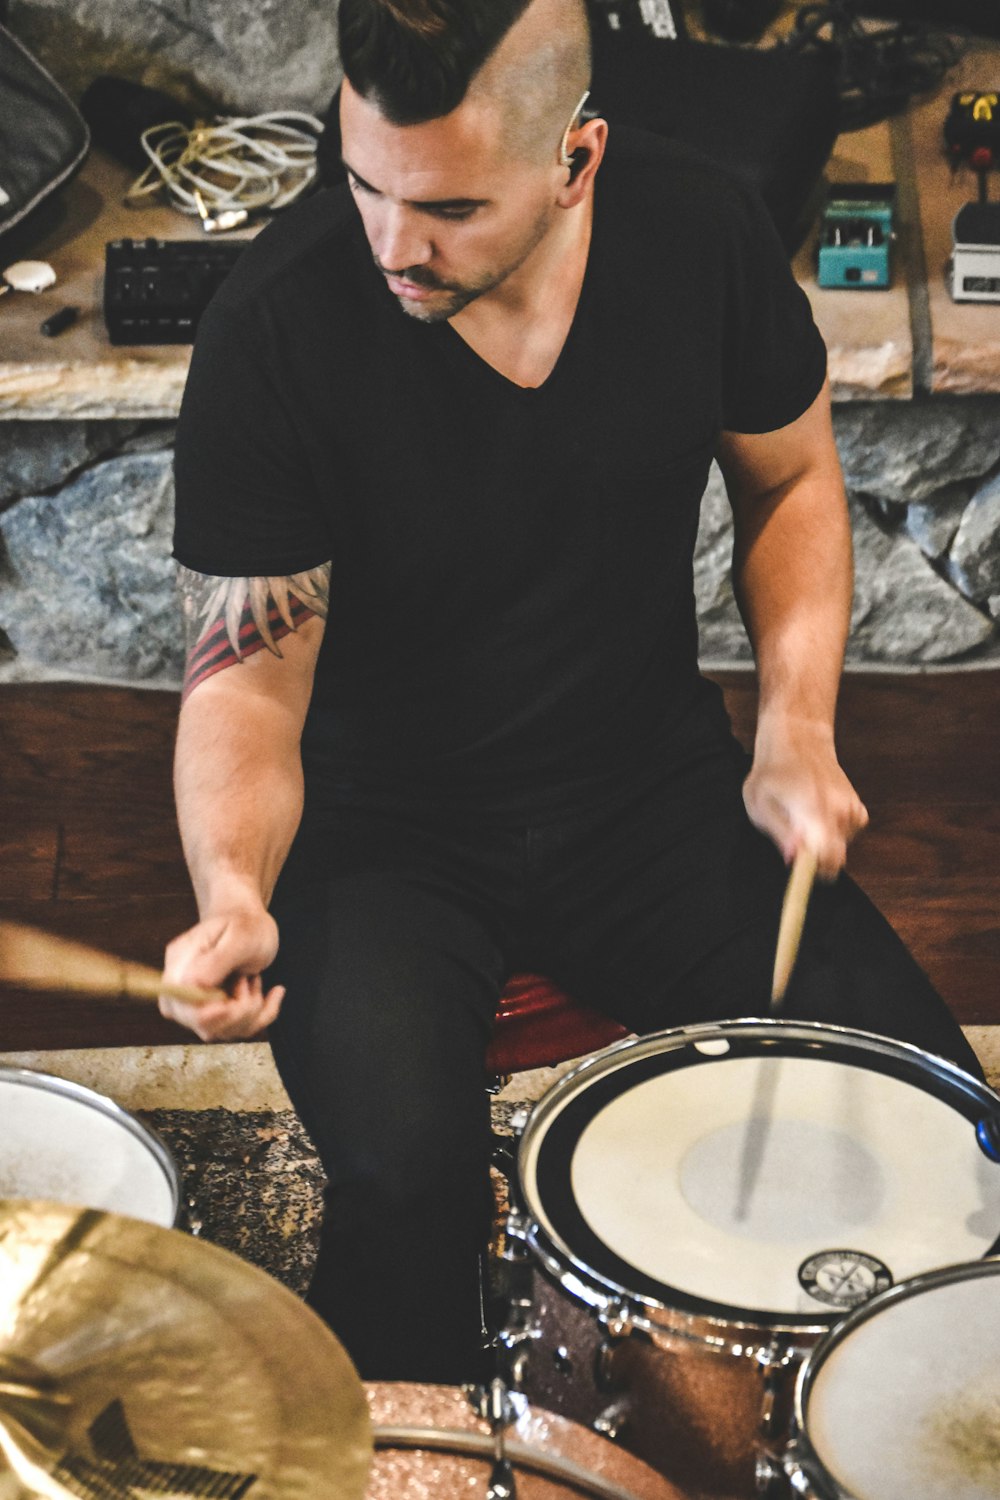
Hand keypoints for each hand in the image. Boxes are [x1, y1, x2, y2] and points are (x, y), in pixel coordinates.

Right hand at [160, 907, 284, 1040]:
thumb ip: (215, 962)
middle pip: (201, 1024)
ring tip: (255, 980)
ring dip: (252, 1011)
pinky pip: (240, 1028)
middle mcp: (184, 987)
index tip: (231, 1004)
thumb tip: (191, 986)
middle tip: (250, 982)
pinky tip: (274, 992)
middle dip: (237, 1013)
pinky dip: (264, 1014)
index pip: (178, 1005)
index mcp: (180, 964)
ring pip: (224, 1031)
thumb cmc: (245, 924)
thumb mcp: (239, 937)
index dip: (205, 1015)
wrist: (251, 922)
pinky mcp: (217, 1011)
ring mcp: (199, 1002)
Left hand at [743, 720, 868, 879]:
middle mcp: (839, 810)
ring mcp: (852, 809)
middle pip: (835, 859)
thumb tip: (794, 858)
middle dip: (814, 858)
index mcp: (814, 809)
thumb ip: (779, 832)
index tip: (799, 867)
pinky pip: (848, 836)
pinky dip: (833, 833)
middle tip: (793, 837)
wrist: (799, 741)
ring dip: (821, 843)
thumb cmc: (771, 774)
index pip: (828, 856)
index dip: (814, 870)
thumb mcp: (759, 804)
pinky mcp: (859, 810)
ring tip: (802, 817)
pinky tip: (818, 815)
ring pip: (839, 849)